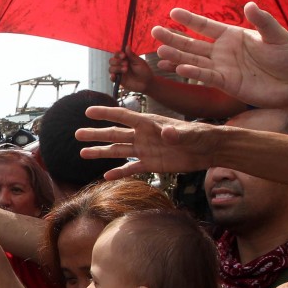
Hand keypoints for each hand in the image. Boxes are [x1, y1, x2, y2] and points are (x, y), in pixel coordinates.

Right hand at [74, 106, 221, 178]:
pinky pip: (131, 168)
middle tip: (77, 134)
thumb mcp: (190, 133)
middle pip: (115, 134)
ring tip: (83, 153)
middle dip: (96, 134)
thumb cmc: (201, 136)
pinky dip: (119, 172)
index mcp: (149, 123)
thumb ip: (177, 133)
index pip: (123, 116)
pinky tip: (106, 176)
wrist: (210, 150)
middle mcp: (143, 136)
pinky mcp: (151, 164)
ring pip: (118, 151)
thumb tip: (166, 133)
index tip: (88, 112)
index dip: (106, 113)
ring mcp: (145, 150)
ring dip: (101, 152)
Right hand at [108, 48, 152, 92]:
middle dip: (117, 62)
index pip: (117, 54)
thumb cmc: (144, 71)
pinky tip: (114, 76)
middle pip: (111, 61)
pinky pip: (112, 78)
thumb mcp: (139, 62)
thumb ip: (131, 55)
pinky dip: (112, 77)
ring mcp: (119, 73)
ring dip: (117, 68)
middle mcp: (120, 65)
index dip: (118, 54)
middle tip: (126, 64)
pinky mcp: (119, 80)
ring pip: (111, 69)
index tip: (124, 56)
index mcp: (125, 59)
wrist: (146, 83)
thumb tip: (127, 45)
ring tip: (125, 70)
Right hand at [152, 2, 287, 110]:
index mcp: (232, 35)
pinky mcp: (226, 84)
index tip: (172, 12)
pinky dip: (193, 73)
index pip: (205, 26)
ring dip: (177, 57)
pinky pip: (206, 77)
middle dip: (174, 38)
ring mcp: (222, 68)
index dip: (189, 20)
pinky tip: (179, 69)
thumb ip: (263, 21)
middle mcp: (222, 51)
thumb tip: (249, 5)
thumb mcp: (277, 35)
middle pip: (193, 43)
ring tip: (159, 52)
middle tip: (155, 31)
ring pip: (194, 60)